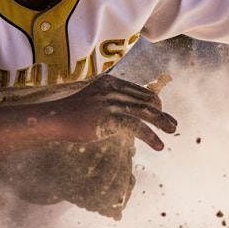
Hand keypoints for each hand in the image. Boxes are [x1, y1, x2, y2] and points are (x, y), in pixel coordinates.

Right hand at [48, 74, 177, 150]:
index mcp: (111, 82)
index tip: (162, 112)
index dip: (153, 102)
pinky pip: (137, 127)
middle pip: (145, 100)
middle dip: (161, 113)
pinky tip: (159, 145)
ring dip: (161, 123)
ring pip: (145, 112)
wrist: (55, 118)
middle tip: (173, 124)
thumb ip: (111, 101)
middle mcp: (113, 89)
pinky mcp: (109, 117)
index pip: (139, 90)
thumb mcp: (94, 100)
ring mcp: (111, 102)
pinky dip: (151, 137)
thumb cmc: (72, 113)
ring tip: (172, 132)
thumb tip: (128, 115)